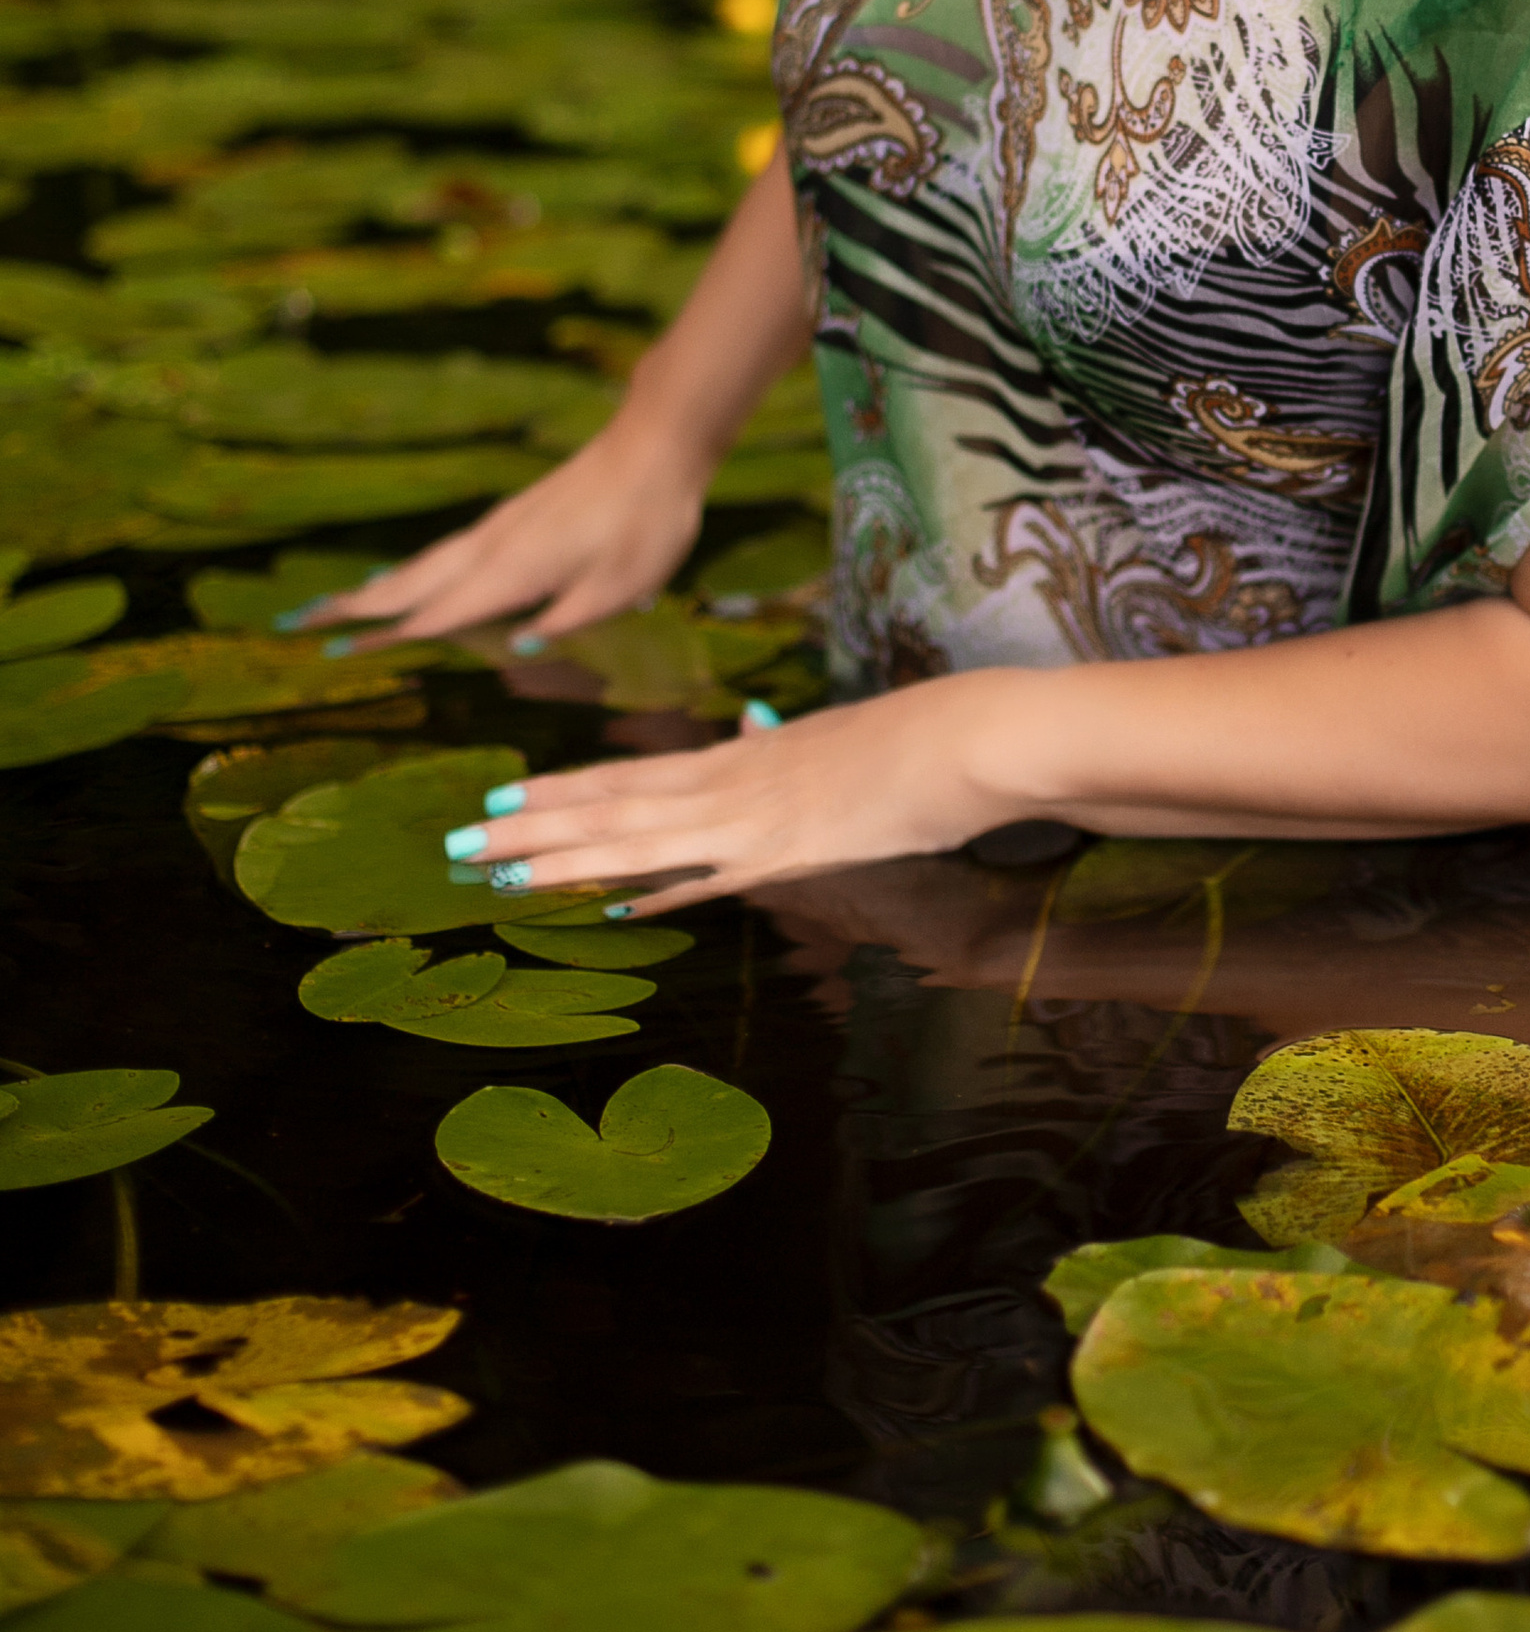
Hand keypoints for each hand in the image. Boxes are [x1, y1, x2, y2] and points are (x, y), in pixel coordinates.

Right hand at [308, 406, 708, 653]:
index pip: (436, 614)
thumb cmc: (647, 521)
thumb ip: (569, 619)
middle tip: (293, 621)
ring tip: (331, 606)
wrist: (657, 444)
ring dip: (374, 587)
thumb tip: (521, 646)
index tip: (331, 652)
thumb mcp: (622, 587)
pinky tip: (406, 579)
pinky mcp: (512, 517)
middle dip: (352, 607)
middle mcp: (493, 546)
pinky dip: (411, 570)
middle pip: (409, 583)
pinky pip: (445, 551)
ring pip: (423, 564)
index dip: (386, 638)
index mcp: (512, 570)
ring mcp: (499, 527)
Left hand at [440, 683, 1007, 911]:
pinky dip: (652, 887)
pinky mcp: (790, 847)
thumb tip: (750, 727)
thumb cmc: (917, 740)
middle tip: (455, 843)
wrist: (972, 735)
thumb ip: (784, 745)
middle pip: (612, 804)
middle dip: (530, 827)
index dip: (560, 791)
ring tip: (493, 870)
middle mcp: (734, 783)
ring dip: (560, 855)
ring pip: (637, 834)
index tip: (498, 799)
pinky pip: (705, 873)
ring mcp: (756, 816)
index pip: (631, 777)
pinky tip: (604, 904)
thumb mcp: (834, 739)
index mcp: (742, 757)